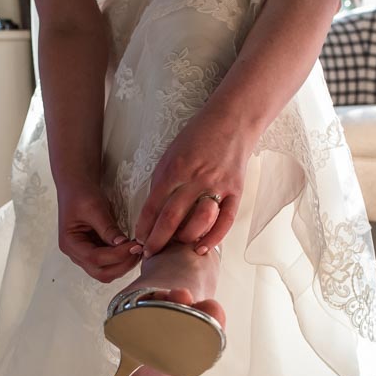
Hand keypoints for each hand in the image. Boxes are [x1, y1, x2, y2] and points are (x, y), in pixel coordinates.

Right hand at [57, 181, 141, 282]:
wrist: (77, 187)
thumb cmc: (82, 194)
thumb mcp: (95, 207)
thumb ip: (108, 228)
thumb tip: (123, 244)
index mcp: (70, 243)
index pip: (95, 258)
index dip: (117, 255)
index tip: (135, 245)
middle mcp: (76, 254)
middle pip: (101, 273)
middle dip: (122, 264)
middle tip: (139, 249)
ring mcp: (85, 255)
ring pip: (107, 272)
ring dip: (124, 264)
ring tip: (137, 249)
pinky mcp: (96, 252)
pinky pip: (110, 264)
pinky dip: (122, 260)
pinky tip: (132, 249)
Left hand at [134, 110, 248, 256]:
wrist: (233, 120)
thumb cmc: (198, 137)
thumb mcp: (171, 154)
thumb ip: (162, 182)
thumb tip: (152, 212)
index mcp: (174, 169)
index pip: (152, 207)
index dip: (143, 228)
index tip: (138, 242)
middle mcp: (194, 179)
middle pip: (170, 219)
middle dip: (157, 241)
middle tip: (150, 255)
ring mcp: (217, 185)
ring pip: (196, 223)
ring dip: (182, 241)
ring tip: (173, 250)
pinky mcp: (236, 190)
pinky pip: (224, 221)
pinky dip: (213, 238)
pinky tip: (201, 248)